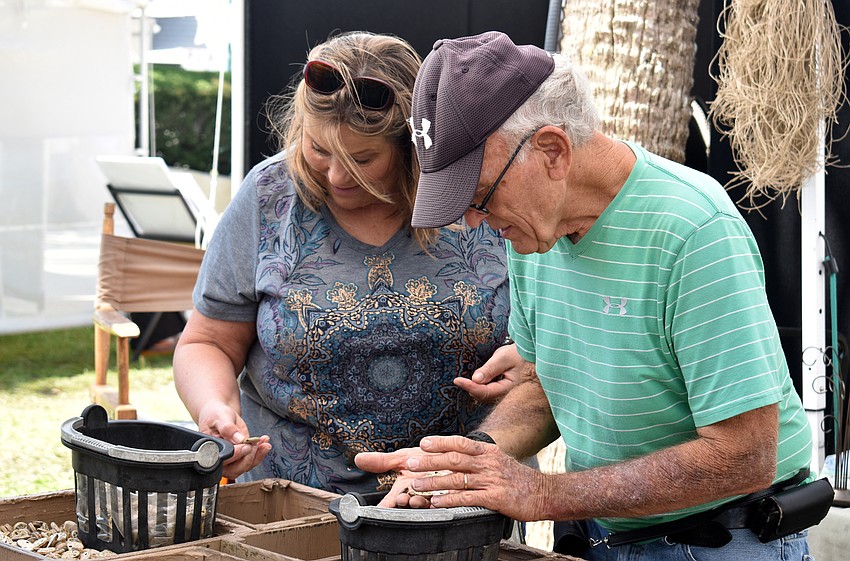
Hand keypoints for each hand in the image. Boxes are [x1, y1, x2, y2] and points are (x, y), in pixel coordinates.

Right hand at [196, 401, 271, 479]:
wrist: (221, 415)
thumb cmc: (215, 416)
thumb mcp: (220, 418)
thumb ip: (227, 428)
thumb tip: (239, 439)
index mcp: (210, 452)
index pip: (224, 460)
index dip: (236, 455)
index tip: (245, 446)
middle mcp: (221, 459)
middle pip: (235, 470)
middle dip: (248, 458)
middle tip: (253, 444)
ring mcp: (232, 460)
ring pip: (246, 467)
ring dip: (257, 455)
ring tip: (264, 443)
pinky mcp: (242, 456)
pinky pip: (252, 460)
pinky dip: (261, 452)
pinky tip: (264, 442)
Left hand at [356, 435, 544, 520]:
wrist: (544, 493)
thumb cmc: (519, 479)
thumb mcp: (500, 461)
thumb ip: (480, 458)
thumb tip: (459, 455)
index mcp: (488, 452)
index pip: (460, 442)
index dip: (440, 442)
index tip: (423, 444)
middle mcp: (488, 463)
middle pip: (453, 458)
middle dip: (430, 461)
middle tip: (411, 463)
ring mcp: (490, 480)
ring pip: (456, 479)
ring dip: (434, 482)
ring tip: (416, 485)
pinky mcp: (494, 498)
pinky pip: (467, 498)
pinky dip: (449, 500)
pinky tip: (436, 503)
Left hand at [454, 344, 529, 402]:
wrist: (534, 356)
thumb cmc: (521, 354)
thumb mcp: (504, 357)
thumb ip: (490, 368)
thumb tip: (475, 379)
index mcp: (509, 388)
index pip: (484, 392)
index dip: (469, 387)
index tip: (457, 380)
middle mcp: (508, 396)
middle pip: (484, 397)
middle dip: (471, 389)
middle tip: (460, 380)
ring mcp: (507, 396)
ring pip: (486, 397)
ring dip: (476, 389)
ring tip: (467, 381)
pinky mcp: (505, 394)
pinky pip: (490, 395)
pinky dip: (482, 389)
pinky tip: (479, 381)